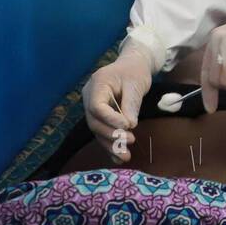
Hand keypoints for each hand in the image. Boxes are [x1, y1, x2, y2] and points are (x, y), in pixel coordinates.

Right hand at [82, 41, 154, 163]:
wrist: (132, 66)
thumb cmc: (134, 72)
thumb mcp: (136, 84)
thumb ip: (131, 103)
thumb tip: (129, 125)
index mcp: (97, 84)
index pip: (97, 106)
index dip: (110, 119)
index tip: (127, 126)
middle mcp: (89, 97)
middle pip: (95, 121)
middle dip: (111, 135)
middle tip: (130, 141)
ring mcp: (92, 107)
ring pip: (97, 130)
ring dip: (110, 144)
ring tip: (125, 156)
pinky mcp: (99, 116)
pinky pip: (102, 131)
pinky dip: (110, 144)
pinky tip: (118, 158)